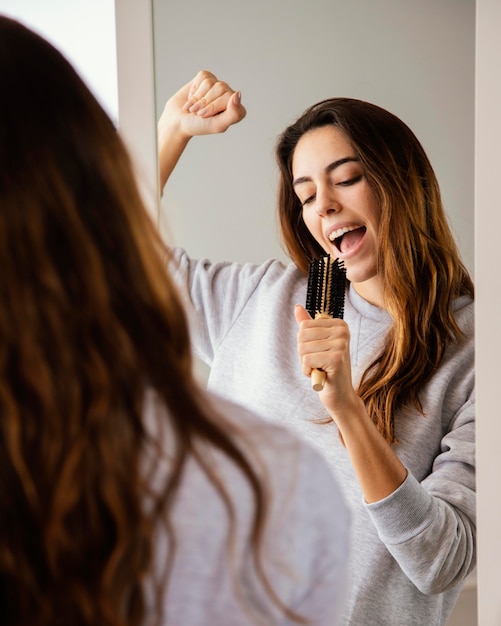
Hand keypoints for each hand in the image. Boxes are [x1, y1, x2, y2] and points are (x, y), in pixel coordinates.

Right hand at [158, 70, 245, 142]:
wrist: (178, 121)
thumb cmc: (198, 126)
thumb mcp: (217, 125)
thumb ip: (233, 114)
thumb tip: (238, 94)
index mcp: (237, 110)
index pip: (229, 97)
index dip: (213, 106)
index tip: (204, 117)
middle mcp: (229, 96)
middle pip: (220, 88)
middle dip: (205, 102)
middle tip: (198, 113)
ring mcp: (218, 86)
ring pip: (210, 82)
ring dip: (198, 97)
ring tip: (194, 108)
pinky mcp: (207, 79)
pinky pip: (203, 76)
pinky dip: (194, 89)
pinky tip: (193, 98)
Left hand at [294, 304, 359, 419]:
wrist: (340, 396)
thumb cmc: (326, 370)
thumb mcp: (316, 345)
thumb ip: (307, 326)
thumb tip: (297, 307)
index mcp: (339, 324)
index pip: (304, 326)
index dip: (304, 344)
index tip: (319, 354)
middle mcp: (342, 331)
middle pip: (302, 335)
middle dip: (304, 354)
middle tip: (318, 364)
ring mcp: (341, 344)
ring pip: (302, 348)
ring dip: (305, 364)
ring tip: (321, 369)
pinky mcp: (337, 358)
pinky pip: (306, 360)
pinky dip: (308, 371)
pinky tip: (321, 375)